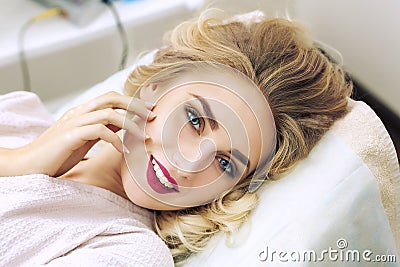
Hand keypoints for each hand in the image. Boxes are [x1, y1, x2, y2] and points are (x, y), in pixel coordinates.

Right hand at [17, 91, 154, 176]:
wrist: (28, 165)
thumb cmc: (58, 154)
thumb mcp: (85, 139)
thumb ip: (102, 128)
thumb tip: (124, 125)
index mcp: (83, 112)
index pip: (111, 97)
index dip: (132, 102)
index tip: (150, 110)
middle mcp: (79, 113)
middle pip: (112, 98)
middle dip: (135, 106)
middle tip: (152, 117)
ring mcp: (74, 123)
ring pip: (108, 113)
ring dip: (130, 124)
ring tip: (142, 137)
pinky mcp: (70, 136)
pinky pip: (98, 130)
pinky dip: (115, 139)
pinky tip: (123, 151)